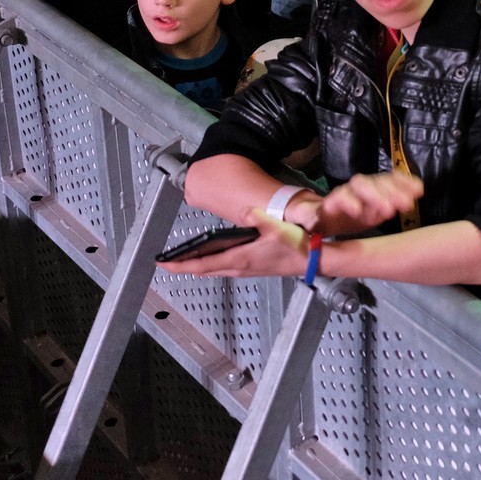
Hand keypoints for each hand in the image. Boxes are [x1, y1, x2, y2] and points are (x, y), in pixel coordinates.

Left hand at [158, 207, 309, 277]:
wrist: (316, 259)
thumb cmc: (298, 245)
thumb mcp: (276, 226)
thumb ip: (257, 216)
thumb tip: (243, 211)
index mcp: (241, 258)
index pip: (203, 264)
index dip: (181, 264)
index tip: (164, 263)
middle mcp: (241, 267)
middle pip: (206, 270)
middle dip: (186, 266)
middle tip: (169, 263)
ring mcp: (249, 270)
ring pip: (217, 270)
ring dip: (200, 266)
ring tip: (188, 260)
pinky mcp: (256, 269)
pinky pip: (227, 268)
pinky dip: (215, 264)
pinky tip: (217, 258)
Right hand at [314, 171, 424, 235]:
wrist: (324, 221)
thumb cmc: (354, 215)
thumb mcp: (378, 212)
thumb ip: (396, 202)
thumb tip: (419, 190)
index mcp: (375, 186)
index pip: (391, 178)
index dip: (406, 182)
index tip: (419, 191)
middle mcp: (362, 185)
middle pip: (378, 180)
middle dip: (394, 191)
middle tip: (406, 205)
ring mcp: (346, 191)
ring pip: (360, 184)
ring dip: (376, 195)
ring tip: (388, 211)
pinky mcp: (331, 201)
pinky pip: (339, 197)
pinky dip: (349, 202)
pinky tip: (358, 211)